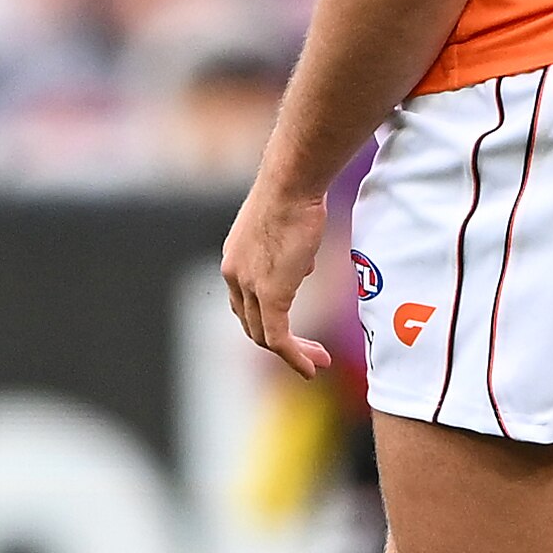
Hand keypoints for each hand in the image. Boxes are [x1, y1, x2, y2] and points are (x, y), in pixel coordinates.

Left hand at [221, 180, 332, 377]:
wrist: (291, 185)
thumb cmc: (295, 194)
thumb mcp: (287, 228)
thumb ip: (289, 253)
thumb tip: (302, 267)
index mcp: (235, 261)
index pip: (245, 303)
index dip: (269, 320)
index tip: (297, 328)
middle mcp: (234, 276)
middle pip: (252, 324)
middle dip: (280, 343)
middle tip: (310, 352)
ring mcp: (249, 287)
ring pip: (264, 336)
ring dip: (292, 353)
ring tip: (318, 361)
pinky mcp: (270, 296)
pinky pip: (278, 338)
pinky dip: (294, 357)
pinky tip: (311, 367)